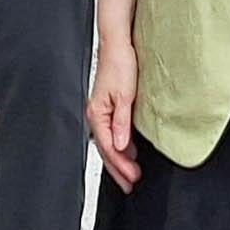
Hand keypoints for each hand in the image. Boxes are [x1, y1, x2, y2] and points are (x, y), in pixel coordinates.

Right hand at [88, 38, 141, 191]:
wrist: (117, 45)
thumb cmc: (120, 64)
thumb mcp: (125, 95)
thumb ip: (122, 122)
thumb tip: (122, 145)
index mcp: (97, 114)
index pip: (110, 148)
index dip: (121, 165)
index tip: (133, 177)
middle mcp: (96, 115)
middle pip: (107, 150)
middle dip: (119, 169)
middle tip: (130, 184)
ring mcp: (101, 112)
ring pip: (109, 144)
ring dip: (120, 160)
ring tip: (131, 174)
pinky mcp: (108, 108)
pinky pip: (112, 134)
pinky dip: (121, 147)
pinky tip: (129, 151)